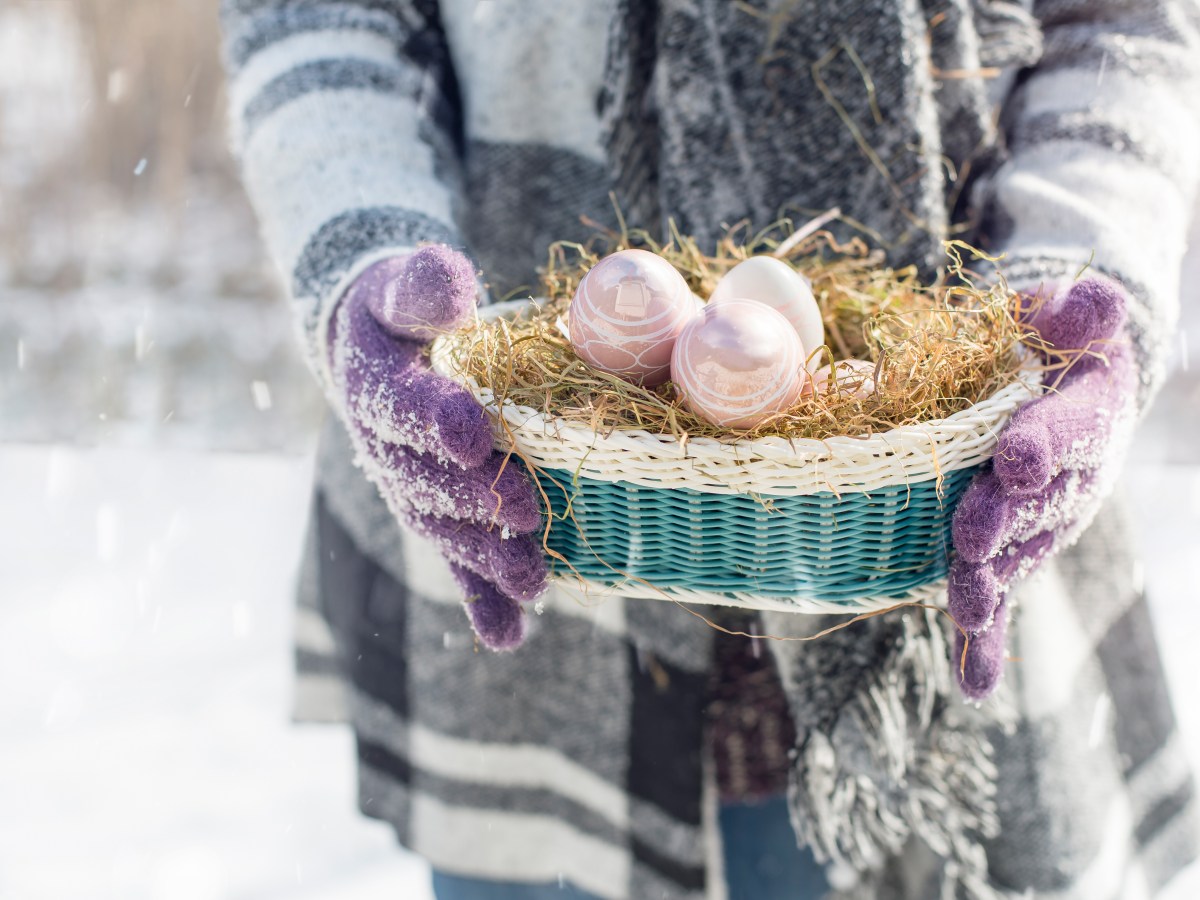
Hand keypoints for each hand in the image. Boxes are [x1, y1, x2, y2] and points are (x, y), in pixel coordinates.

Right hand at [328, 246, 546, 647]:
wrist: (372, 355)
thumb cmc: (398, 315)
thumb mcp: (401, 286)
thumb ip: (420, 285)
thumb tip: (449, 277)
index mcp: (375, 387)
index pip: (404, 407)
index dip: (437, 422)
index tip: (474, 435)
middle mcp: (387, 449)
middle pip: (428, 482)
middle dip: (477, 501)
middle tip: (526, 513)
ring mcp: (411, 488)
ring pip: (444, 529)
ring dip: (485, 560)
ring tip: (531, 583)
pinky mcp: (437, 514)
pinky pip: (454, 560)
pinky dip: (479, 599)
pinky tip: (510, 636)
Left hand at [948, 278, 1135, 697]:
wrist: (1070, 397)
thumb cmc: (1062, 350)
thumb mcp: (1076, 315)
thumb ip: (1082, 309)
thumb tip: (1091, 302)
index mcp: (1083, 418)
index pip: (1068, 430)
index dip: (1045, 443)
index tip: (1017, 457)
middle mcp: (1066, 483)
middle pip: (1034, 506)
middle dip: (1002, 521)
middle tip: (971, 537)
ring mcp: (1038, 526)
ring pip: (1012, 558)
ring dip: (989, 585)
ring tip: (964, 610)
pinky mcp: (1008, 553)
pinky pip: (999, 598)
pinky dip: (988, 643)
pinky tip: (975, 685)